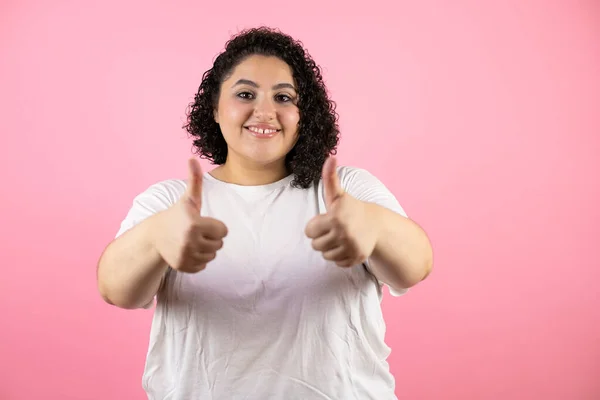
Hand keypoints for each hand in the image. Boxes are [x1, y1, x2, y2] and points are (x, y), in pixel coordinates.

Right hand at [152, 158, 227, 272]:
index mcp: (194, 224)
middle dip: (211, 238)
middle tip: (196, 232)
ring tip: (192, 240)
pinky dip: (198, 259)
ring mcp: (186, 256)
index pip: (224, 231)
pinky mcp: (183, 267)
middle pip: (220, 244)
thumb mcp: (188, 199)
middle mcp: (190, 241)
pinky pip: (203, 265)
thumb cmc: (177, 215)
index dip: (215, 226)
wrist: (155, 236)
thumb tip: (193, 158)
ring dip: (206, 249)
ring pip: (212, 255)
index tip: (203, 222)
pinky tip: (188, 251)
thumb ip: (194, 180)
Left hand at [305, 157, 377, 266]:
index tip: (327, 219)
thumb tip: (330, 156)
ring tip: (341, 237)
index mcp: (335, 217)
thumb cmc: (350, 208)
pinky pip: (337, 263)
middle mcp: (343, 233)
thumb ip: (330, 177)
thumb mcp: (338, 194)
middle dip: (322, 237)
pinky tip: (348, 246)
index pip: (309, 231)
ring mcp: (351, 247)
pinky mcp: (356, 258)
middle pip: (315, 245)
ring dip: (330, 248)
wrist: (376, 225)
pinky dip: (341, 256)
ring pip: (325, 255)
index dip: (316, 225)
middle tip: (335, 229)